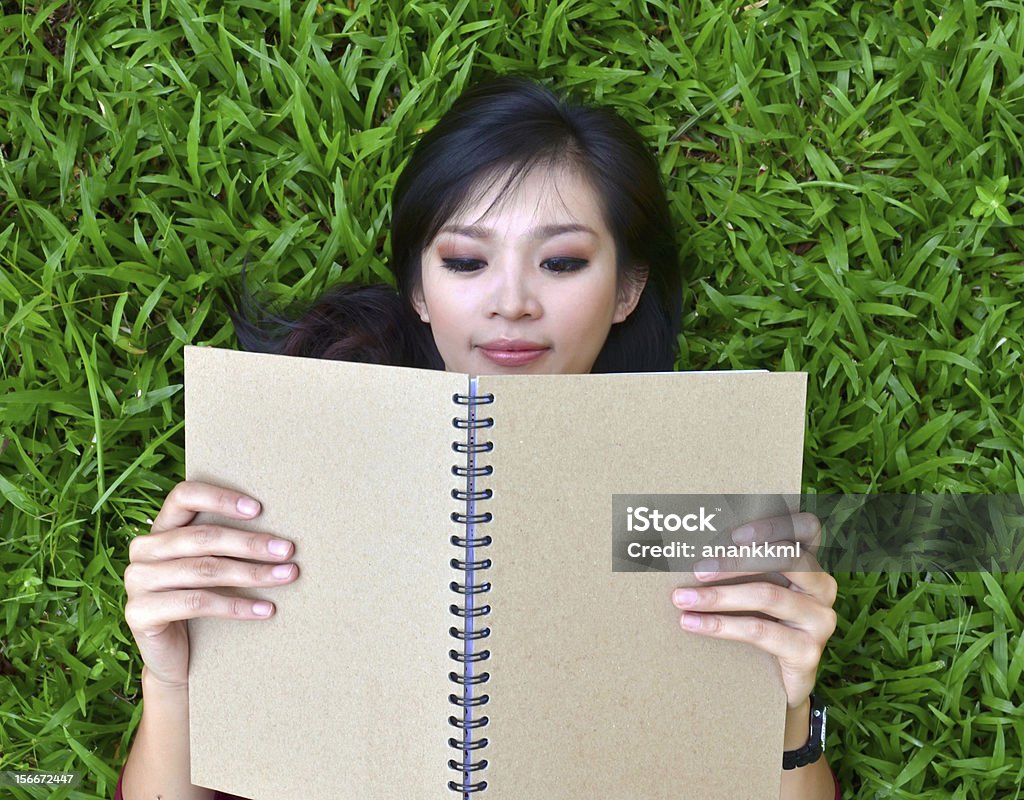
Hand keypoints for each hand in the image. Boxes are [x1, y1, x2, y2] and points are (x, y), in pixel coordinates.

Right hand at [123, 480, 299, 689]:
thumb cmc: (203, 601)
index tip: (258, 509)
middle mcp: (143, 550)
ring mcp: (137, 581)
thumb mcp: (211, 567)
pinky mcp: (139, 612)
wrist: (177, 658)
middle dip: (251, 543)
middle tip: (287, 550)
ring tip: (286, 576)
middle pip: (203, 537)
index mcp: (160, 529)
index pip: (184, 496)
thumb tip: (278, 533)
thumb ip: (226, 545)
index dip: (220, 498)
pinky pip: (198, 603)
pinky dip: (237, 605)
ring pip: (205, 570)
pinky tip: (266, 610)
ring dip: (252, 573)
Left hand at [670, 512, 836, 708]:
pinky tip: (692, 623)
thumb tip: (689, 541)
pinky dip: (720, 626)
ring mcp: (819, 620)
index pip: (807, 528)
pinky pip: (759, 632)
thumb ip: (741, 563)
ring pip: (767, 595)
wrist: (776, 682)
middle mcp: (823, 588)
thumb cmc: (760, 620)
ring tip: (683, 599)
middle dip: (736, 562)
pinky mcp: (808, 652)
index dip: (774, 526)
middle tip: (697, 568)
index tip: (735, 535)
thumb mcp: (755, 586)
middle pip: (786, 560)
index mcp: (811, 563)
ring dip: (719, 596)